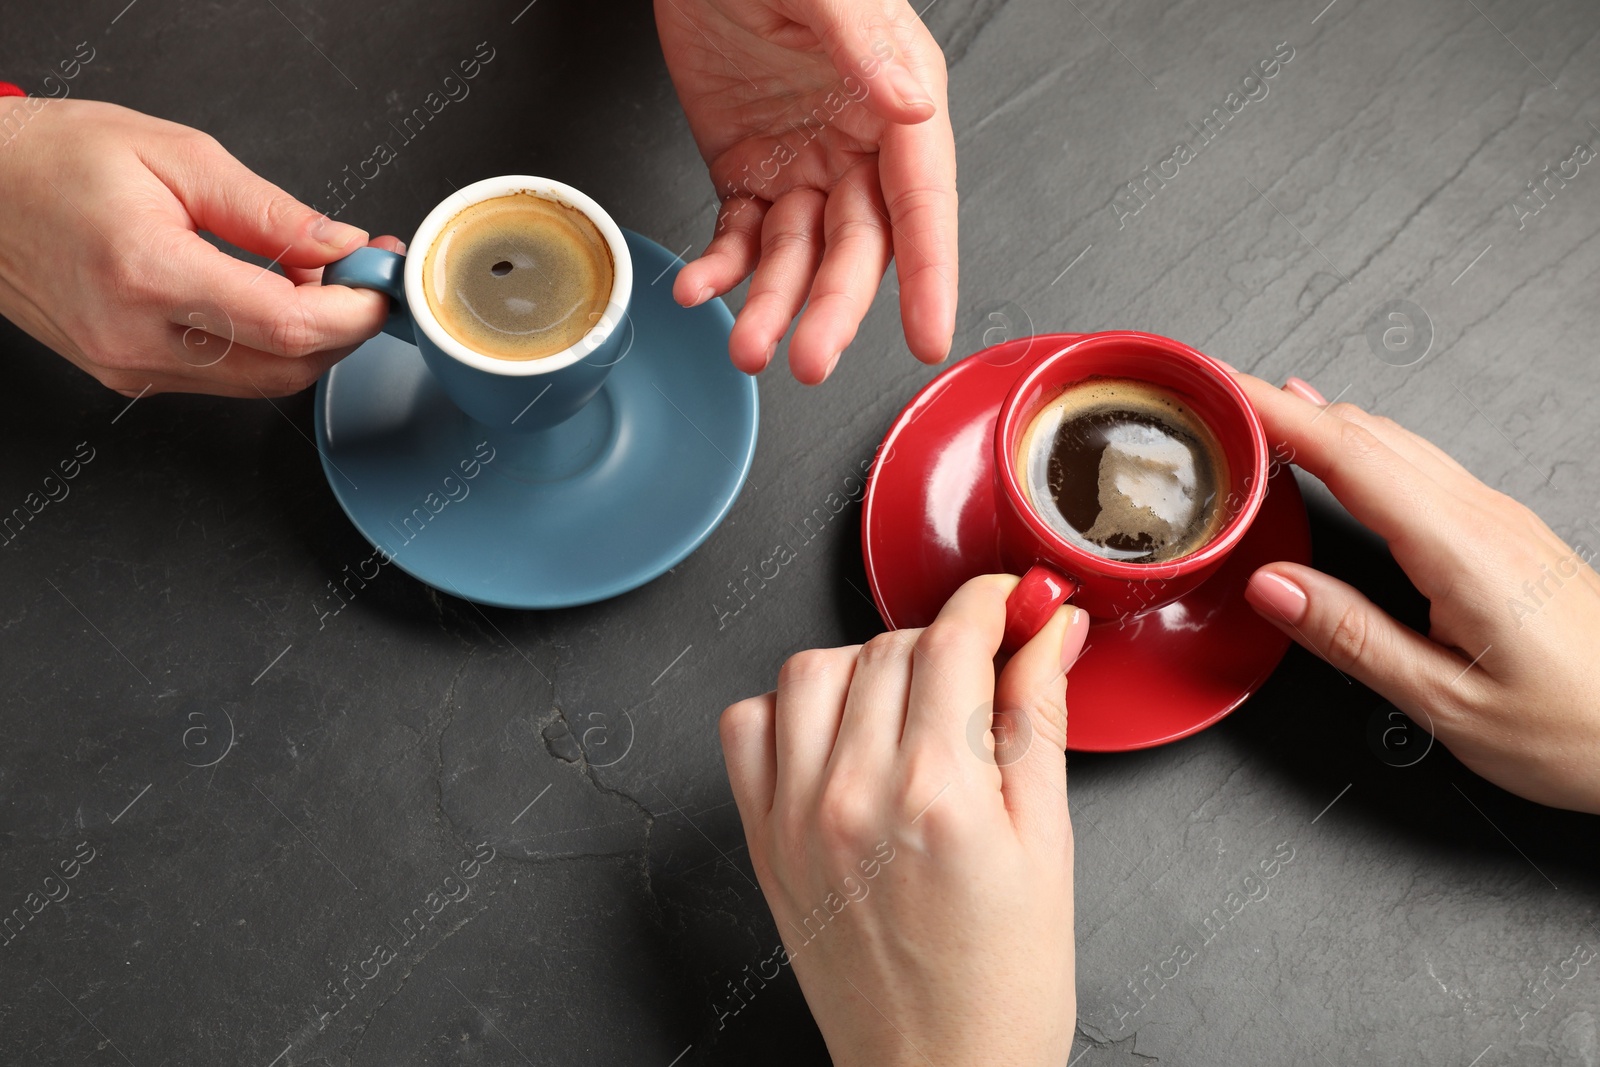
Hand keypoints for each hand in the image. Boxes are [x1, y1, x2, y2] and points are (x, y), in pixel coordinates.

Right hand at [0, 99, 402, 397]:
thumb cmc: (53, 161)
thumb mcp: (175, 155)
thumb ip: (271, 212)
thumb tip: (340, 245)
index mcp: (149, 274)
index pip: (288, 325)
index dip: (354, 310)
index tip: (380, 280)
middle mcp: (137, 338)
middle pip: (286, 367)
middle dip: (343, 327)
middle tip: (360, 272)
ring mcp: (130, 366)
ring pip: (261, 382)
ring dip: (309, 340)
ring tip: (315, 278)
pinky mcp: (129, 375)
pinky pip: (224, 378)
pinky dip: (265, 345)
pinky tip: (270, 299)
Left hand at [655, 0, 955, 383]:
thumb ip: (865, 46)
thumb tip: (912, 107)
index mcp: (897, 102)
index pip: (923, 203)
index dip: (928, 274)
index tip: (927, 334)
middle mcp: (858, 145)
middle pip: (857, 249)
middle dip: (833, 310)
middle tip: (809, 360)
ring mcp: (801, 165)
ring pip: (796, 258)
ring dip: (772, 306)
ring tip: (744, 344)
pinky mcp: (747, 171)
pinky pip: (739, 237)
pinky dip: (720, 269)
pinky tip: (699, 289)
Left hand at [719, 575, 1088, 1065]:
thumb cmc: (1005, 983)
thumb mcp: (1049, 843)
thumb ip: (1040, 719)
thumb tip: (1053, 631)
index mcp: (939, 794)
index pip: (952, 639)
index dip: (990, 603)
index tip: (1011, 605)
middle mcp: (854, 794)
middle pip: (889, 647)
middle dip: (944, 642)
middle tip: (981, 674)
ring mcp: (796, 815)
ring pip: (813, 669)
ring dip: (867, 665)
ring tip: (910, 707)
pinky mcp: (763, 839)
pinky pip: (746, 726)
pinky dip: (789, 709)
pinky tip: (838, 735)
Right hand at [1237, 374, 1599, 813]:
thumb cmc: (1580, 729)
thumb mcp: (1448, 704)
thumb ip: (1352, 638)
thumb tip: (1271, 587)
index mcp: (1460, 549)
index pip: (1347, 454)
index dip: (1274, 412)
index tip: (1217, 385)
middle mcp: (1481, 517)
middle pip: (1365, 433)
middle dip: (1280, 404)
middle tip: (1211, 398)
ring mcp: (1497, 519)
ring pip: (1392, 443)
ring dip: (1318, 421)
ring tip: (1253, 417)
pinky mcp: (1504, 534)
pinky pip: (1415, 465)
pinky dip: (1355, 448)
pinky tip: (1335, 456)